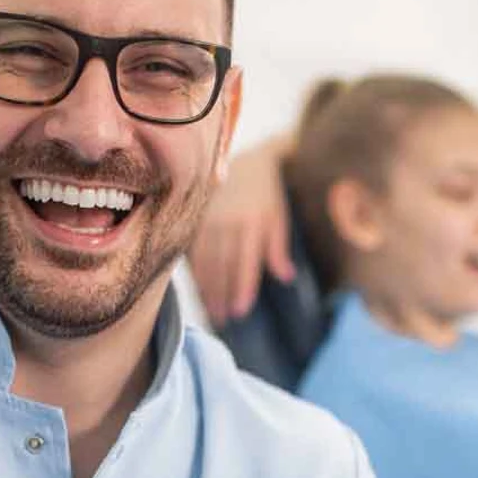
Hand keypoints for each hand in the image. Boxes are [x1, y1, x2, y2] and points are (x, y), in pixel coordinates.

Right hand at [187, 135, 295, 324]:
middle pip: (222, 266)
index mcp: (251, 222)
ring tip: (211, 311)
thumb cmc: (264, 191)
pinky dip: (194, 271)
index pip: (245, 262)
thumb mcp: (277, 215)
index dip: (242, 287)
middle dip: (221, 295)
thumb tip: (285, 277)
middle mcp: (227, 222)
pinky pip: (191, 249)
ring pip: (204, 261)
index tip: (240, 311)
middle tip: (222, 319)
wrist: (239, 157)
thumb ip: (278, 246)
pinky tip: (197, 288)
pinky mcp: (194, 217)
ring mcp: (207, 219)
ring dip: (206, 288)